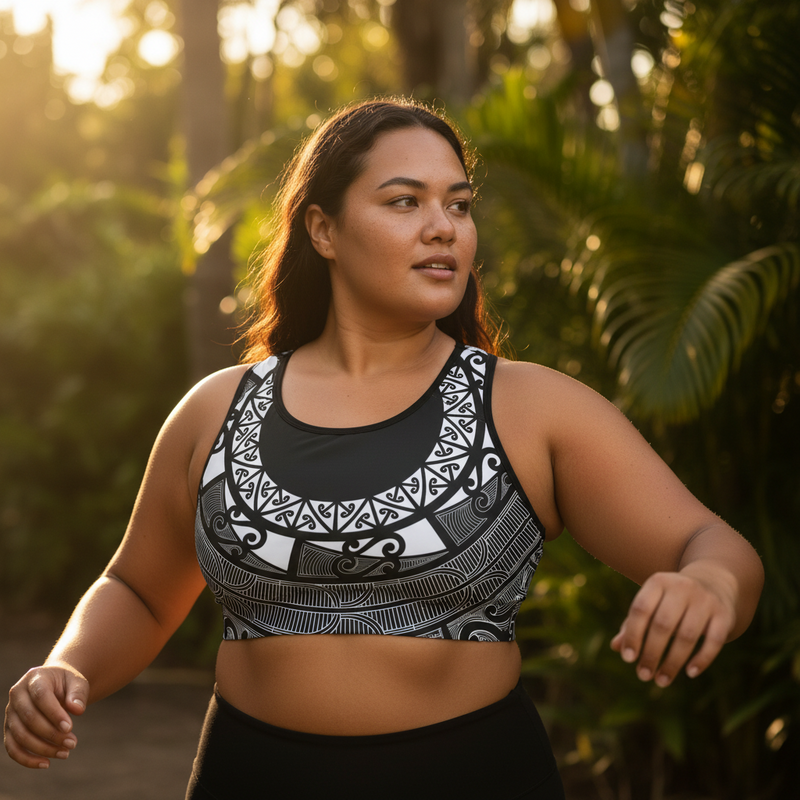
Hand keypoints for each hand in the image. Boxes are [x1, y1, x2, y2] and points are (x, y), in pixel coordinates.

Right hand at [4, 664, 88, 768]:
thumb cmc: (67, 684)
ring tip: (66, 752)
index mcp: (34, 678)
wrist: (56, 685)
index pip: (41, 697)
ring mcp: (10, 713)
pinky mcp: (9, 729)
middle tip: (72, 743)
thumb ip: (78, 694)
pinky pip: (12, 748)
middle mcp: (17, 695)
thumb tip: (77, 710)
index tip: (70, 727)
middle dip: (51, 734)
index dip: (54, 714)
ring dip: (43, 748)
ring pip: (20, 736)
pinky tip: (46, 763)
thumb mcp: (77, 682)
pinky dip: (27, 759)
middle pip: (29, 718)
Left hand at [610, 570, 736, 686]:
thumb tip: (616, 647)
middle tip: (643, 675)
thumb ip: (633, 624)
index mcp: (658, 582)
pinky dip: (701, 659)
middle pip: (663, 625)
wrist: (712, 583)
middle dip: (651, 653)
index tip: (628, 659)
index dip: (633, 635)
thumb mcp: (652, 604)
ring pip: (687, 636)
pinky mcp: (724, 614)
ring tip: (661, 680)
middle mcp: (682, 587)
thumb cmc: (671, 600)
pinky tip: (689, 673)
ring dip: (672, 662)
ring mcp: (705, 600)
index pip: (641, 609)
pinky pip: (714, 641)